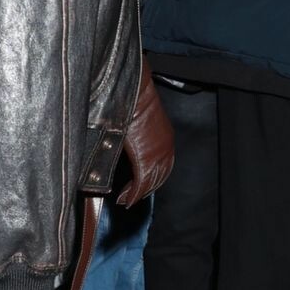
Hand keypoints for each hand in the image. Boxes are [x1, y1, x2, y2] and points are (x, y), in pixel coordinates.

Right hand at [117, 62, 173, 205]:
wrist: (131, 90)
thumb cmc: (130, 98)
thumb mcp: (136, 120)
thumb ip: (133, 135)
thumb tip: (124, 142)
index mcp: (165, 137)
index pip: (162, 166)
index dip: (149, 181)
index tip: (138, 188)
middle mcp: (166, 147)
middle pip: (157, 177)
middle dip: (144, 190)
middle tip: (129, 198)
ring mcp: (158, 153)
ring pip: (149, 182)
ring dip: (136, 193)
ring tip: (123, 199)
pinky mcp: (147, 157)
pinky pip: (141, 182)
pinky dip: (133, 193)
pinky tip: (124, 198)